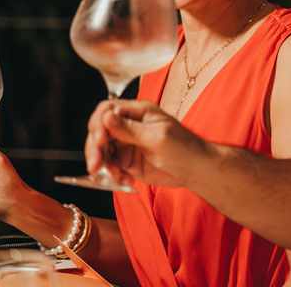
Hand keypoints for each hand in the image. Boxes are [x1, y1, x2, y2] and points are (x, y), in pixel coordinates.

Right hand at [86, 99, 211, 187]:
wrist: (195, 170)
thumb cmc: (183, 147)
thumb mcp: (157, 136)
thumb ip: (130, 129)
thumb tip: (106, 116)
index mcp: (138, 111)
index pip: (107, 110)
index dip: (99, 124)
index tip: (100, 140)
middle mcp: (129, 125)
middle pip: (99, 131)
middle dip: (95, 148)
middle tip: (96, 166)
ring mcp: (126, 143)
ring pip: (101, 150)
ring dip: (102, 164)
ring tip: (116, 176)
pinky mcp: (126, 161)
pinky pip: (110, 166)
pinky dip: (112, 174)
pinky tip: (125, 180)